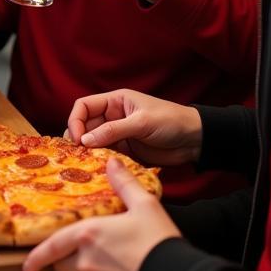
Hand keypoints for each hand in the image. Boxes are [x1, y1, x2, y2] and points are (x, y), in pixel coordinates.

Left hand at [21, 158, 180, 270]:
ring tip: (82, 269)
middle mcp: (85, 261)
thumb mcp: (145, 205)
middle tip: (68, 255)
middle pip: (59, 266)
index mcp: (88, 234)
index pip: (51, 246)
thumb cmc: (159, 242)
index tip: (27, 264)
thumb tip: (112, 163)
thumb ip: (125, 184)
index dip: (36, 257)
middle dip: (60, 261)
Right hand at [65, 88, 202, 165]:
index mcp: (115, 101)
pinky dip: (100, 161)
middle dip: (78, 138)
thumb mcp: (141, 122)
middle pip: (85, 125)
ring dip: (88, 152)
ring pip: (93, 142)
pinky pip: (106, 155)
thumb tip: (84, 140)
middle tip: (75, 154)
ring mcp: (118, 135)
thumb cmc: (171, 121)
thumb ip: (113, 131)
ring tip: (83, 163)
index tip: (77, 138)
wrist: (196, 140)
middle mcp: (112, 117)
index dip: (75, 120)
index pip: (84, 106)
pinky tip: (97, 169)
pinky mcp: (125, 151)